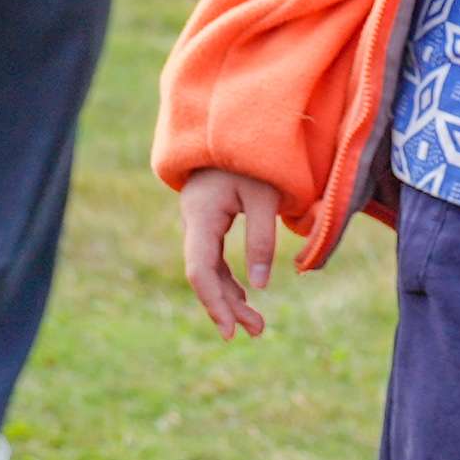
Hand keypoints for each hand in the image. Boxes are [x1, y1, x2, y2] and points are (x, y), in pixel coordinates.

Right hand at [177, 168, 279, 333]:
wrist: (237, 126)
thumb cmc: (256, 158)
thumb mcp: (266, 196)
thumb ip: (262, 238)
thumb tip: (261, 286)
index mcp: (201, 214)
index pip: (200, 269)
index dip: (214, 302)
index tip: (231, 330)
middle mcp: (193, 221)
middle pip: (204, 275)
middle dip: (227, 306)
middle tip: (254, 333)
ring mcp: (199, 222)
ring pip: (210, 269)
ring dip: (230, 296)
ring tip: (256, 325)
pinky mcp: (209, 222)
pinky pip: (215, 258)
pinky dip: (230, 279)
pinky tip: (245, 298)